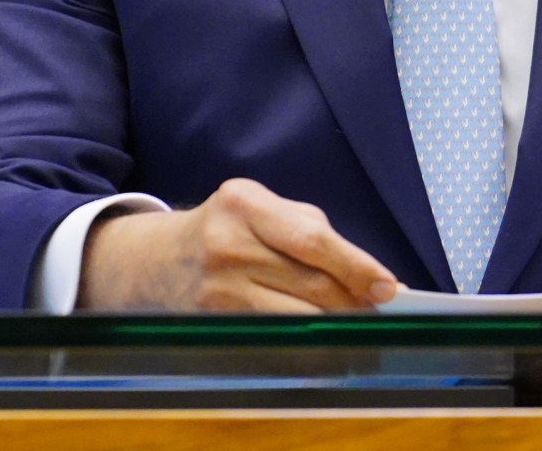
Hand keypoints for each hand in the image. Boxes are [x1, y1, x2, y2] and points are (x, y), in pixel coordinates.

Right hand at [78, 178, 399, 311]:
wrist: (154, 259)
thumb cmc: (225, 228)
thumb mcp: (258, 207)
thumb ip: (308, 230)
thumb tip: (368, 274)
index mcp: (245, 203)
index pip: (313, 239)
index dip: (356, 265)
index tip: (387, 287)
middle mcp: (228, 243)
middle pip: (310, 281)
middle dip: (353, 300)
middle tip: (379, 309)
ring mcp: (218, 287)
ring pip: (296, 315)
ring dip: (335, 324)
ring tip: (357, 322)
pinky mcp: (214, 321)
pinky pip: (275, 334)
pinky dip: (306, 339)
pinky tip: (323, 338)